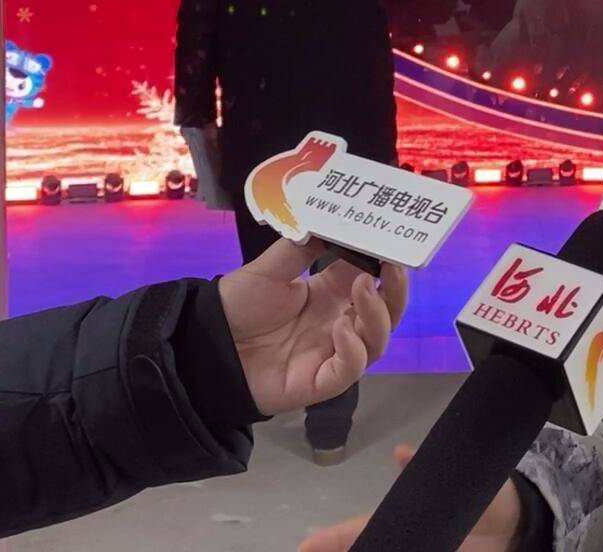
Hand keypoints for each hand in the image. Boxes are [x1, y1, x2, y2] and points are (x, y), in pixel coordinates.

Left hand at [219, 239, 407, 414]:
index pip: (372, 278)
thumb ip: (300, 248)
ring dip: (377, 315)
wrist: (207, 345)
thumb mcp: (268, 270)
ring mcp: (333, 353)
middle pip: (386, 312)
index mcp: (330, 294)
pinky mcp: (321, 381)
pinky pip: (350, 369)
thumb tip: (331, 220)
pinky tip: (341, 328)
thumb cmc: (238, 307)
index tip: (394, 242)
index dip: (387, 263)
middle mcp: (339, 322)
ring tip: (362, 289)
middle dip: (395, 290)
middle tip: (392, 267)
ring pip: (376, 341)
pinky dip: (354, 349)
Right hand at [298, 445, 521, 551]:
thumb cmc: (483, 496)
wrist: (518, 523)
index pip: (362, 528)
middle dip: (338, 551)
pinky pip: (416, 551)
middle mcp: (408, 536)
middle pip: (366, 545)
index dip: (333, 538)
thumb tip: (400, 451)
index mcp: (405, 514)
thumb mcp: (454, 475)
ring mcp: (421, 546)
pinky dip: (395, 551)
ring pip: (384, 551)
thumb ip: (426, 465)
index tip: (306, 545)